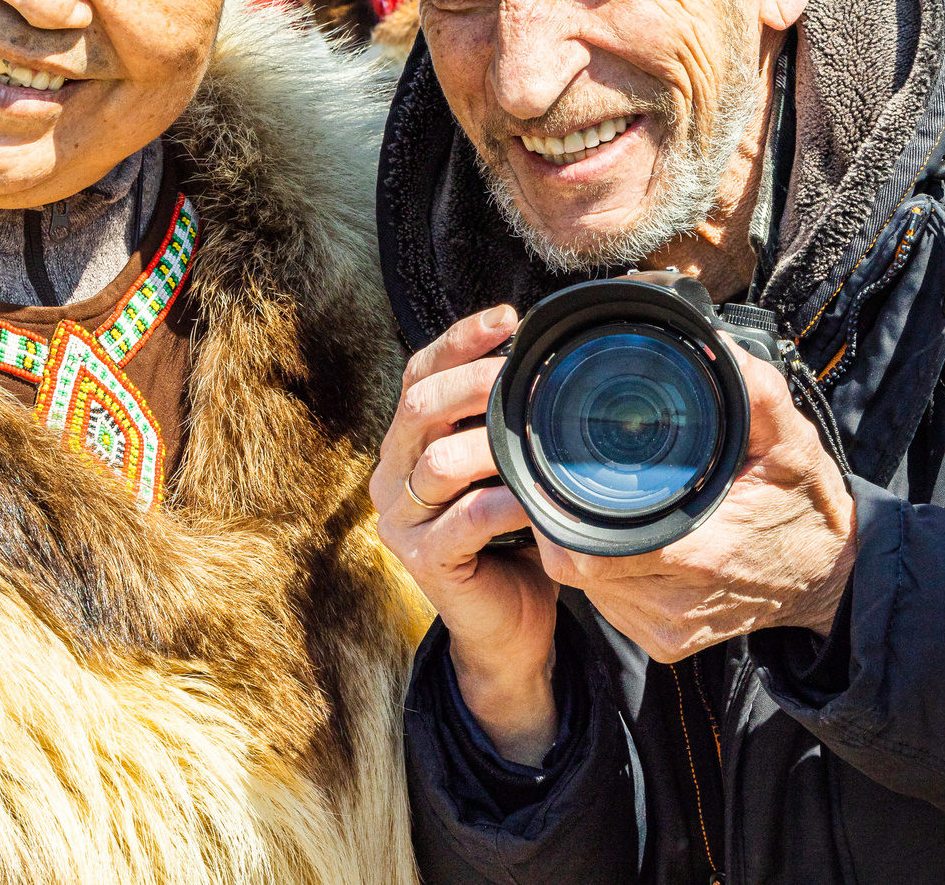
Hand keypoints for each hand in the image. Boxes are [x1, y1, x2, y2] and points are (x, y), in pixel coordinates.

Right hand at [374, 306, 563, 763]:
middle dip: (473, 380)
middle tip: (523, 372)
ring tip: (537, 427)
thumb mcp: (504, 468)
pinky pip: (464, 520)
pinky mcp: (424, 560)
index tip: (509, 318)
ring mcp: (402, 520)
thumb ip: (506, 422)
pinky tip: (537, 494)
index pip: (419, 373)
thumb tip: (553, 355)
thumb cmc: (514, 537)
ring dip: (493, 440)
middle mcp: (391, 475)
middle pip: (419, 406)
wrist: (509, 627)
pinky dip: (505, 502)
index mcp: (407, 442)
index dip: (458, 340)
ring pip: (437, 460)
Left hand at [539, 344, 856, 662]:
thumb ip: (755, 391)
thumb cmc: (808, 508)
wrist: (834, 580)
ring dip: (585, 545)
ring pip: (587, 589)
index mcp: (702, 554)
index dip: (560, 510)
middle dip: (566, 519)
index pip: (592, 547)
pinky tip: (631, 542)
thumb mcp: (793, 441)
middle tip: (578, 478)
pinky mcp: (665, 643)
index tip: (557, 474)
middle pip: (578, 566)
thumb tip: (714, 343)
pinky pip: (609, 605)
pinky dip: (608, 572)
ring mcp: (668, 629)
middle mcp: (677, 602)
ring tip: (612, 507)